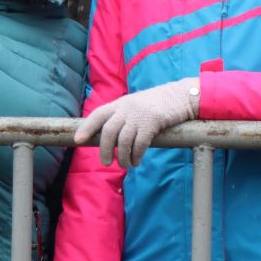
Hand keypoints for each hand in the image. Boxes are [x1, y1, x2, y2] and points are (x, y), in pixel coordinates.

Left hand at [74, 78, 197, 167]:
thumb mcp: (137, 104)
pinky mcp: (152, 123)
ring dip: (123, 156)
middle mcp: (127, 108)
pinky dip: (136, 155)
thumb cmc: (159, 103)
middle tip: (106, 162)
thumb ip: (124, 116)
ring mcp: (139, 115)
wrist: (182, 96)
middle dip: (105, 149)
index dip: (87, 127)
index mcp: (121, 103)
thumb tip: (112, 137)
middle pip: (109, 131)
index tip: (78, 140)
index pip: (98, 114)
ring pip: (123, 141)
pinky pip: (139, 144)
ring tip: (126, 165)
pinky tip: (137, 161)